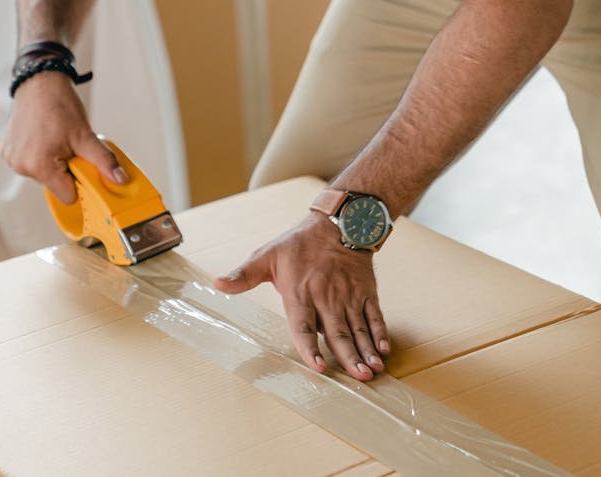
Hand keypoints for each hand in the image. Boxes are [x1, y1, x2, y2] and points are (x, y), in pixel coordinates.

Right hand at [1, 70, 127, 202]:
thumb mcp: (86, 136)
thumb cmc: (58, 104)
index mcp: (39, 166)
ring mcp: (12, 159)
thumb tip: (119, 179)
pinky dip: (39, 154)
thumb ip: (104, 161)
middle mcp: (21, 166)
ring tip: (55, 138)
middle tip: (68, 145)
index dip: (79, 181)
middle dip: (66, 169)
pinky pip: (30, 162)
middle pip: (55, 184)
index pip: (68, 196)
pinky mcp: (8, 151)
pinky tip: (43, 136)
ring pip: (43, 174)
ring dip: (52, 161)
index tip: (81, 164)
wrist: (39, 81)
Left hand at [214, 211, 390, 379]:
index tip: (319, 366)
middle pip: (337, 332)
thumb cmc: (298, 244)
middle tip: (359, 377)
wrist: (338, 223)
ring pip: (359, 327)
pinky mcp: (366, 291)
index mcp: (301, 293)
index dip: (311, 346)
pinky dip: (380, 331)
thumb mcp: (267, 255)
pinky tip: (384, 349)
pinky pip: (375, 314)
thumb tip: (217, 283)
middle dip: (349, 356)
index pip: (305, 325)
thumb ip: (244, 275)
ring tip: (373, 370)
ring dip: (367, 349)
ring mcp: (349, 295)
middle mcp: (327, 297)